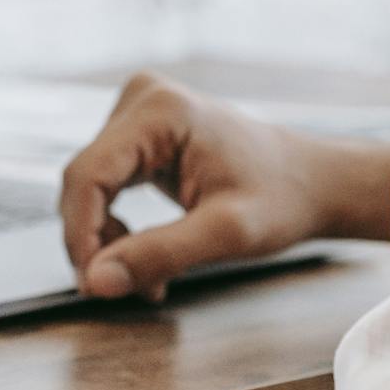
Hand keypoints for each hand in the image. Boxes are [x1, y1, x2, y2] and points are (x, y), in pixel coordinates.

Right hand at [57, 72, 389, 302]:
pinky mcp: (140, 133)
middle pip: (83, 181)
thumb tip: (95, 281)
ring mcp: (139, 113)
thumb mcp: (226, 234)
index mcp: (160, 110)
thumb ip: (159, 255)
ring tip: (147, 279)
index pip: (87, 175)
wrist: (309, 181)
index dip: (80, 234)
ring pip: (89, 188)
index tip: (95, 285)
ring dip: (106, 240)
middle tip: (127, 289)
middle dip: (96, 243)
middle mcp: (142, 99)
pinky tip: (144, 255)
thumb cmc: (281, 199)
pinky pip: (105, 185)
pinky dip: (115, 227)